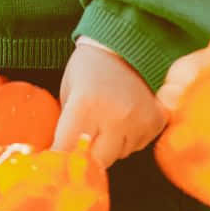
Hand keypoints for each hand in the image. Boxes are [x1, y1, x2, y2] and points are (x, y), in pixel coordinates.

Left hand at [50, 40, 165, 168]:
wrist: (125, 45)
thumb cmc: (89, 68)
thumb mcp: (68, 92)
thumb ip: (64, 126)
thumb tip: (56, 158)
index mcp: (85, 105)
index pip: (66, 151)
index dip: (59, 160)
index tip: (55, 165)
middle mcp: (114, 116)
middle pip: (95, 162)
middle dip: (86, 157)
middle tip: (82, 141)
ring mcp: (138, 121)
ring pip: (117, 156)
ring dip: (108, 147)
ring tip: (106, 121)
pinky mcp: (155, 122)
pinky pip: (137, 147)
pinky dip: (128, 139)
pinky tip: (123, 118)